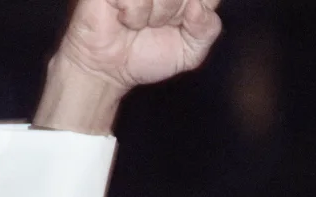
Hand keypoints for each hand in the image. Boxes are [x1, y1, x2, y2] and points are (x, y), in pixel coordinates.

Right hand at [34, 0, 222, 133]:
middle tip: (160, 24)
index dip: (198, 8)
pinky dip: (135, 15)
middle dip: (178, 14)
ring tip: (142, 23)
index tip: (184, 23)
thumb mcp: (190, 52)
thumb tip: (197, 6)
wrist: (108, 70)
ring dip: (158, 16)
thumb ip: (207, 29)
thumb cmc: (147, 55)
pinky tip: (124, 18)